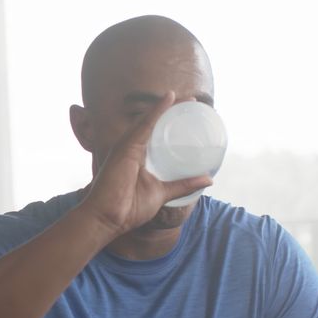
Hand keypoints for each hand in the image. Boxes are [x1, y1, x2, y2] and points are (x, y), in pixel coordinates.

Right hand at [80, 91, 212, 235]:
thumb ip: (183, 185)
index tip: (191, 112)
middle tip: (193, 101)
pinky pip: (144, 125)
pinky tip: (169, 98)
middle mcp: (131, 148)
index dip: (171, 121)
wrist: (109, 219)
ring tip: (187, 98)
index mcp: (138, 156)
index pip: (156, 133)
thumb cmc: (128, 209)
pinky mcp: (125, 148)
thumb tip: (208, 180)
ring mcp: (127, 146)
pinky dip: (157, 111)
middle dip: (172, 110)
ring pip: (150, 119)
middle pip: (153, 123)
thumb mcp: (162, 193)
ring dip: (168, 106)